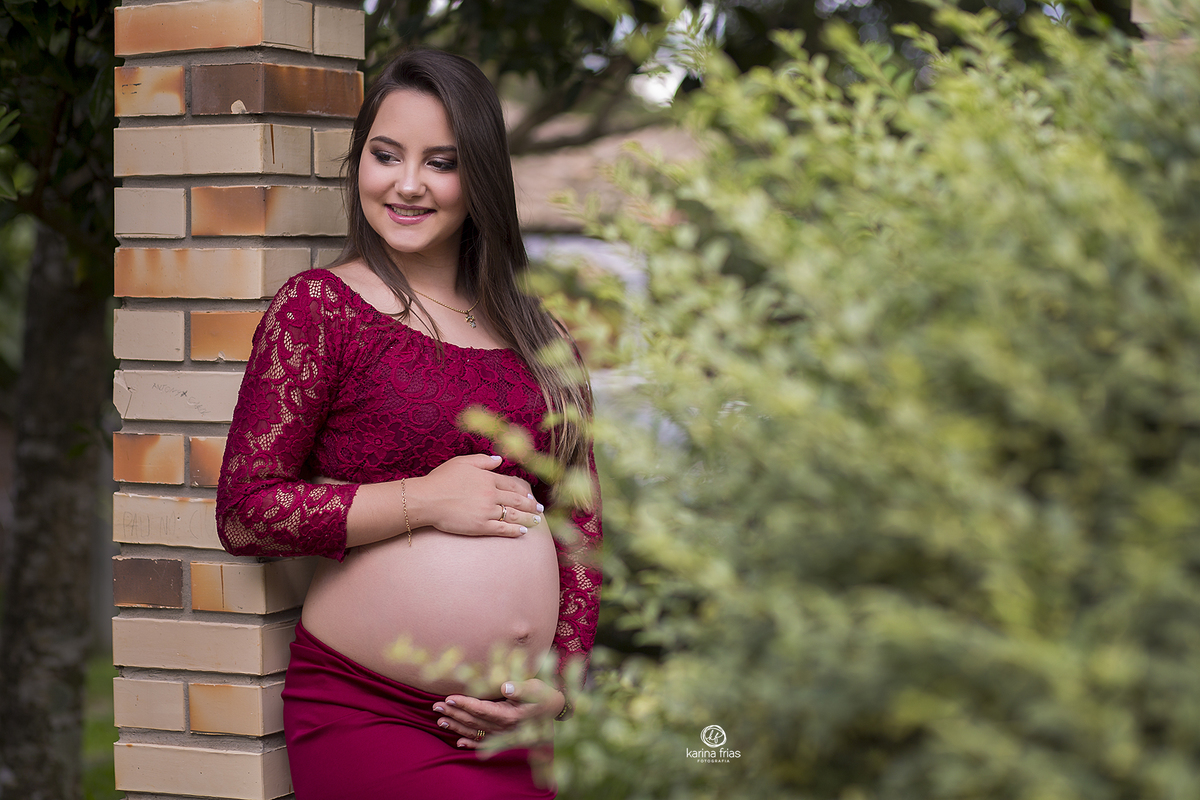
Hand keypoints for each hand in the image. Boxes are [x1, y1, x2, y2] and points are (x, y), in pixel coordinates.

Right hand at [415, 454, 543, 537]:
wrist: (427, 500)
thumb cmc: (441, 480)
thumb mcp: (462, 462)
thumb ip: (483, 461)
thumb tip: (499, 460)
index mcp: (488, 478)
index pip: (512, 485)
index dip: (524, 492)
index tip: (531, 496)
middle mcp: (491, 495)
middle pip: (517, 501)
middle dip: (531, 506)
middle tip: (540, 510)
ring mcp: (487, 511)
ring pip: (513, 515)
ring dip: (528, 519)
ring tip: (536, 522)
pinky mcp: (480, 526)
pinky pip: (502, 529)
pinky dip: (514, 531)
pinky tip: (522, 532)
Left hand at [432, 679, 565, 748]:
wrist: (556, 711)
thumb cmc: (544, 696)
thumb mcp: (536, 687)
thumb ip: (521, 688)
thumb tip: (506, 688)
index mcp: (509, 716)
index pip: (481, 709)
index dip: (464, 704)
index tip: (449, 697)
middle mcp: (504, 728)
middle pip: (474, 721)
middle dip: (454, 713)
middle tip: (435, 707)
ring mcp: (503, 735)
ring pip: (475, 732)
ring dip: (457, 726)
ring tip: (440, 720)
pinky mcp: (505, 738)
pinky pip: (484, 742)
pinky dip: (470, 743)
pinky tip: (458, 742)